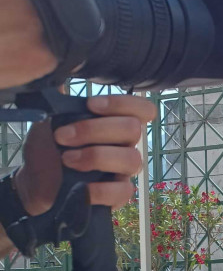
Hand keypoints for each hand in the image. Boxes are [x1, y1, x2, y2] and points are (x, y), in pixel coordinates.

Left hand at [14, 95, 155, 214]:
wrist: (32, 183)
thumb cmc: (47, 149)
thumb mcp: (50, 121)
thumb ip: (62, 101)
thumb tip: (63, 74)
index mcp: (116, 125)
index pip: (142, 109)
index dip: (123, 103)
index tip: (91, 105)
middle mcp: (125, 146)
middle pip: (133, 129)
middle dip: (94, 130)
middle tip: (62, 136)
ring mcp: (123, 172)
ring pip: (132, 159)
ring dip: (96, 156)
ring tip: (67, 160)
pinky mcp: (116, 196)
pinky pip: (123, 192)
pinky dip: (101, 189)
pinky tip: (81, 187)